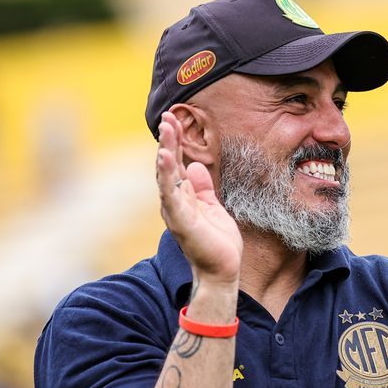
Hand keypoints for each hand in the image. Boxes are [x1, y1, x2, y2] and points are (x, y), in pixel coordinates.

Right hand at [156, 112, 242, 286]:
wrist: (222, 271)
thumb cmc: (217, 242)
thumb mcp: (213, 207)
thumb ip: (202, 188)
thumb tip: (195, 166)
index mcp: (183, 198)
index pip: (177, 165)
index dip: (175, 143)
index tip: (175, 120)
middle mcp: (174, 203)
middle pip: (168, 166)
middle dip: (168, 141)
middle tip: (168, 116)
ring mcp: (176, 211)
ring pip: (166, 176)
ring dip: (165, 151)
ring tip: (166, 129)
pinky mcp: (181, 221)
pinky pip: (171, 195)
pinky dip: (167, 175)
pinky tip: (165, 157)